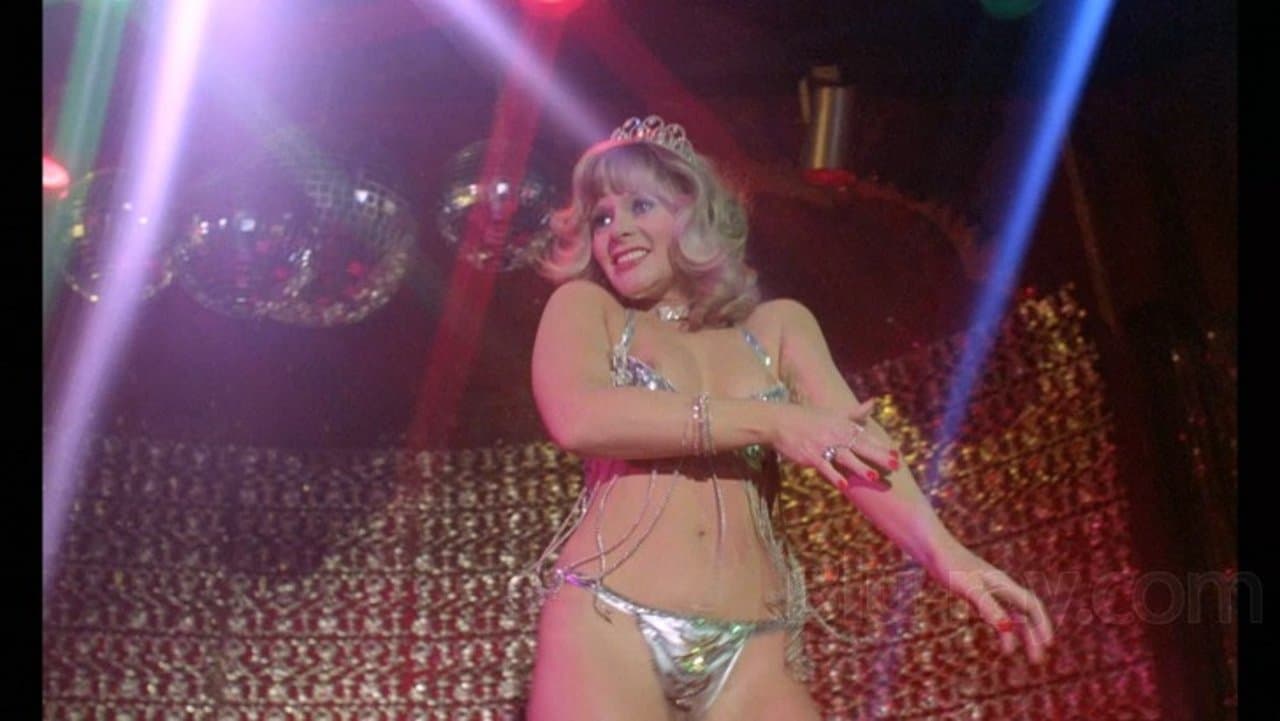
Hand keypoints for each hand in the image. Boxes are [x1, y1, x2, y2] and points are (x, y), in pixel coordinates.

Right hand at [771, 399, 899, 488]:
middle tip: (895, 465)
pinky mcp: (810, 456)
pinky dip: (834, 476)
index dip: (881, 446)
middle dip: (878, 456)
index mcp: (842, 424)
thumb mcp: (833, 414)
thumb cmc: (807, 418)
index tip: (897, 454)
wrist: (780, 421)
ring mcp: (823, 445)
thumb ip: (855, 414)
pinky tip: (844, 486)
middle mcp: (835, 434)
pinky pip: (825, 467)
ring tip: (873, 476)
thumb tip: (873, 402)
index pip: (866, 436)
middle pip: (860, 446)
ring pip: (844, 457)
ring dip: (859, 467)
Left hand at [927, 541, 1054, 663]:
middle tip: (1035, 659)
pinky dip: (1000, 626)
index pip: (1031, 605)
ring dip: (1015, 634)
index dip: (1042, 624)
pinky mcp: (974, 592)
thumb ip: (988, 607)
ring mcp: (987, 589)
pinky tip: (999, 638)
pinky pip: (994, 612)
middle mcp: (1000, 586)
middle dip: (1031, 635)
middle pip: (1023, 613)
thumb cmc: (949, 564)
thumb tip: (1006, 629)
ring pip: (1009, 614)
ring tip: (1010, 653)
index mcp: (1003, 584)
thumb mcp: (969, 588)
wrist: (930, 548)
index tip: (1047, 643)